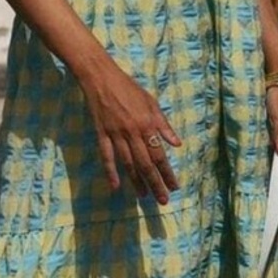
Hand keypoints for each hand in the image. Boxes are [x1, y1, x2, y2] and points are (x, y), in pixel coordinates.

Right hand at [81, 59, 181, 203]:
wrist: (101, 77)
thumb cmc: (128, 88)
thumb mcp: (151, 102)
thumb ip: (163, 124)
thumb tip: (176, 143)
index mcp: (147, 124)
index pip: (160, 154)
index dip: (167, 172)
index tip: (174, 187)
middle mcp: (133, 132)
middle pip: (146, 164)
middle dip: (156, 183)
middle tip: (162, 200)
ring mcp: (116, 134)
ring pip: (129, 164)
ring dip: (137, 182)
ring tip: (144, 196)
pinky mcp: (102, 134)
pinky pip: (107, 156)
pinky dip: (111, 172)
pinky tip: (116, 186)